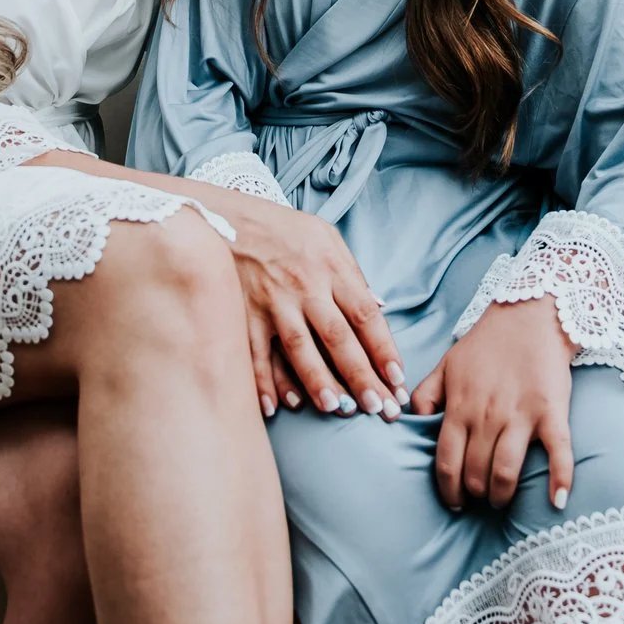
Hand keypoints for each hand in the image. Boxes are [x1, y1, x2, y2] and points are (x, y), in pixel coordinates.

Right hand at [202, 189, 406, 421]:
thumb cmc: (282, 228)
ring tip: (336, 409)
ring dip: (318, 381)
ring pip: (299, 348)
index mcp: (330, 268)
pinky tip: (276, 408)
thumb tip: (378, 307)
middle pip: (337, 337)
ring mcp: (272, 302)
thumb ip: (353, 272)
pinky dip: (263, 382)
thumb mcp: (325, 236)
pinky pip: (255, 353)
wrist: (226, 215)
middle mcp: (304, 287)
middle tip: (379, 408)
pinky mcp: (244, 312)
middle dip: (360, 375)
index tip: (397, 380)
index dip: (383, 349)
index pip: (364, 315)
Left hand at [409, 298, 574, 512]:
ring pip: (506, 471)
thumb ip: (426, 396)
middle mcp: (487, 415)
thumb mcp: (447, 365)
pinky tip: (558, 501)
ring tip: (501, 500)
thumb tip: (408, 422)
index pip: (446, 462)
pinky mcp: (552, 412)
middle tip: (479, 499)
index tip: (454, 502)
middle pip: (475, 473)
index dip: (448, 489)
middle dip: (474, 494)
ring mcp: (521, 415)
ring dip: (502, 494)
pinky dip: (560, 479)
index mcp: (460, 406)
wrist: (529, 315)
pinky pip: (559, 452)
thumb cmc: (487, 344)